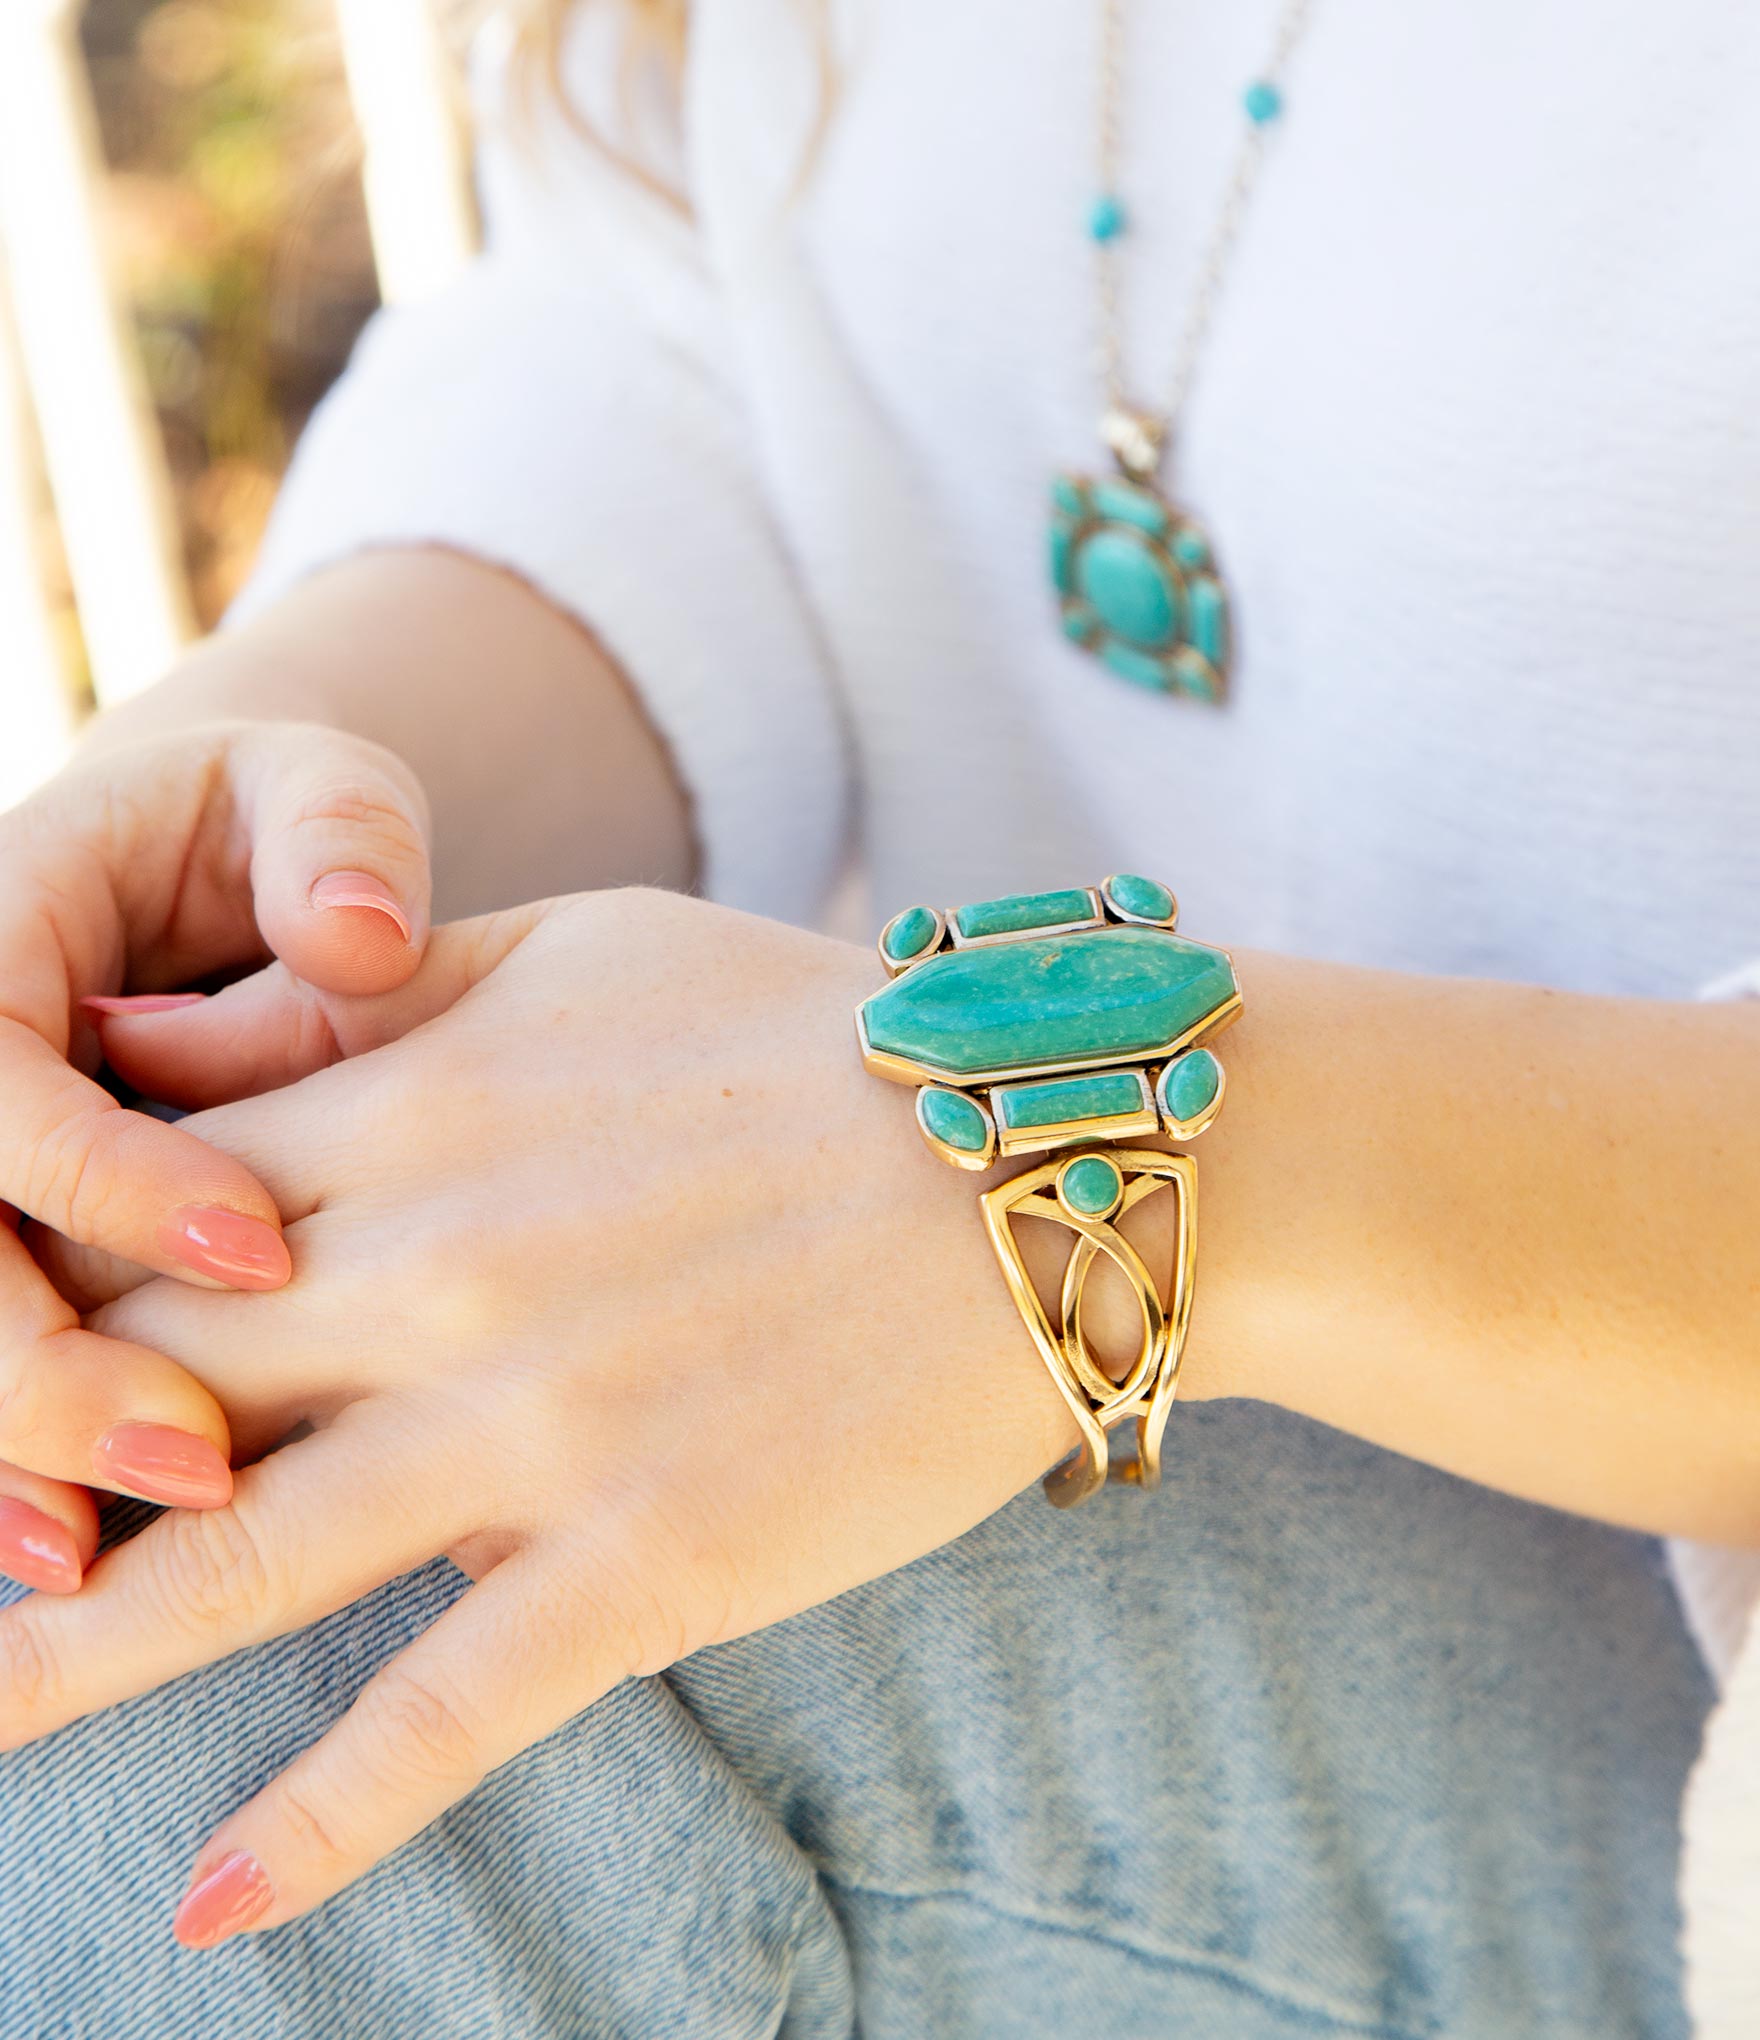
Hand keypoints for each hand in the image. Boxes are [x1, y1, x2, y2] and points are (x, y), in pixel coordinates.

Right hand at [0, 719, 432, 1592]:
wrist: (212, 866)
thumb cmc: (276, 831)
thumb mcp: (306, 791)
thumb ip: (334, 840)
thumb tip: (360, 936)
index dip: (107, 1176)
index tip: (262, 1256)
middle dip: (32, 1362)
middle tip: (185, 1460)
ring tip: (92, 1564)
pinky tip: (70, 1559)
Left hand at [2, 890, 1079, 1944]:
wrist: (1043, 1150)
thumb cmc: (809, 1032)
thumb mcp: (579, 946)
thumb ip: (376, 988)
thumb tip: (188, 1043)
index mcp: (409, 1115)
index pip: (126, 1213)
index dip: (14, 1285)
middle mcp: (436, 1272)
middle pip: (127, 1394)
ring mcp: (536, 1425)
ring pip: (227, 1572)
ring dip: (55, 1673)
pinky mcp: (652, 1553)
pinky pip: (449, 1712)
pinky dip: (320, 1823)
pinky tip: (211, 1907)